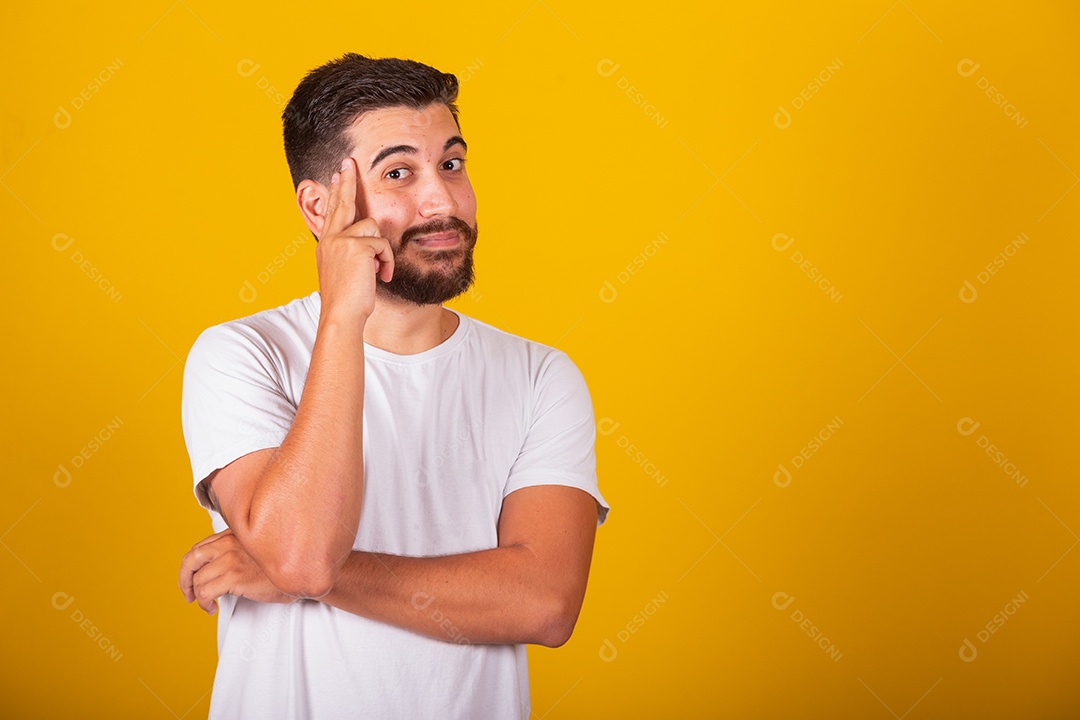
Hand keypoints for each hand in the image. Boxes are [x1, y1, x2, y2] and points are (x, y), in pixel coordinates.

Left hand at [179, 528, 294, 613]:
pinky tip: (212, 607)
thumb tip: (219, 564)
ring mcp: (231, 559)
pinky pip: (205, 592)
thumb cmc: (282, 564)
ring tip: (207, 604)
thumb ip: (238, 549)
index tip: (193, 579)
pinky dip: (204, 603)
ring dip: (197, 596)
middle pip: (190, 559)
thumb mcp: (257, 549)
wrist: (300, 572)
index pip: (200, 548)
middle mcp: (229, 543)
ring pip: (197, 580)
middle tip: (188, 593)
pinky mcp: (235, 577)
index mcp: (233, 534)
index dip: (191, 567)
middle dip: (184, 579)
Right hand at [316, 156, 394, 321]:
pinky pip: (383, 245)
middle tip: (348, 161)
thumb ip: (352, 253)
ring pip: (373, 228)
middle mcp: (330, 237)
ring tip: (377, 272)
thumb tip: (368, 245)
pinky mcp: (356, 245)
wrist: (342, 315)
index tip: (337, 174)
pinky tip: (381, 276)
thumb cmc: (348, 300)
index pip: (333, 211)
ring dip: (381, 252)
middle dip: (347, 181)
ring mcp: (341, 240)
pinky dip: (387, 262)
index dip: (337, 192)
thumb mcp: (346, 272)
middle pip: (343, 202)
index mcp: (327, 243)